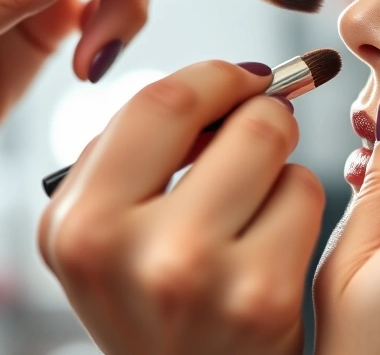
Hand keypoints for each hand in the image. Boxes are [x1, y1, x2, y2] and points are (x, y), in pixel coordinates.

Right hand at [38, 61, 324, 354]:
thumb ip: (136, 152)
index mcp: (75, 223)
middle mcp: (125, 248)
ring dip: (278, 160)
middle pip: (238, 120)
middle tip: (262, 126)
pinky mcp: (261, 297)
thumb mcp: (106, 234)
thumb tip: (225, 82)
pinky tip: (273, 241)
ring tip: (255, 198)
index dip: (215, 77)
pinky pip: (304, 195)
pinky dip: (298, 204)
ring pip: (275, 149)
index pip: (160, 101)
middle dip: (261, 110)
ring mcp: (196, 273)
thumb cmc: (156, 301)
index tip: (238, 79)